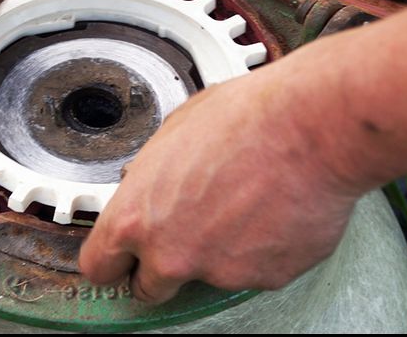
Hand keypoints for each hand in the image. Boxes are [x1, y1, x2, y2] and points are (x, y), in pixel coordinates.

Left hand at [78, 0, 406, 303]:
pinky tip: (269, 210)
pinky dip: (257, 249)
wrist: (308, 129)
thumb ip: (149, 175)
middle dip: (160, 268)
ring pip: (205, 275)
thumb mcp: (171, 133)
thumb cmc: (243, 118)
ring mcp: (218, 272)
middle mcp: (171, 255)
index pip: (98, 266)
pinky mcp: (263, 278)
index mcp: (136, 217)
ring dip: (215, 250)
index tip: (120, 259)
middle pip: (148, 288)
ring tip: (241, 202)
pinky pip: (251, 269)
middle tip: (184, 234)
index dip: (111, 261)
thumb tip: (147, 182)